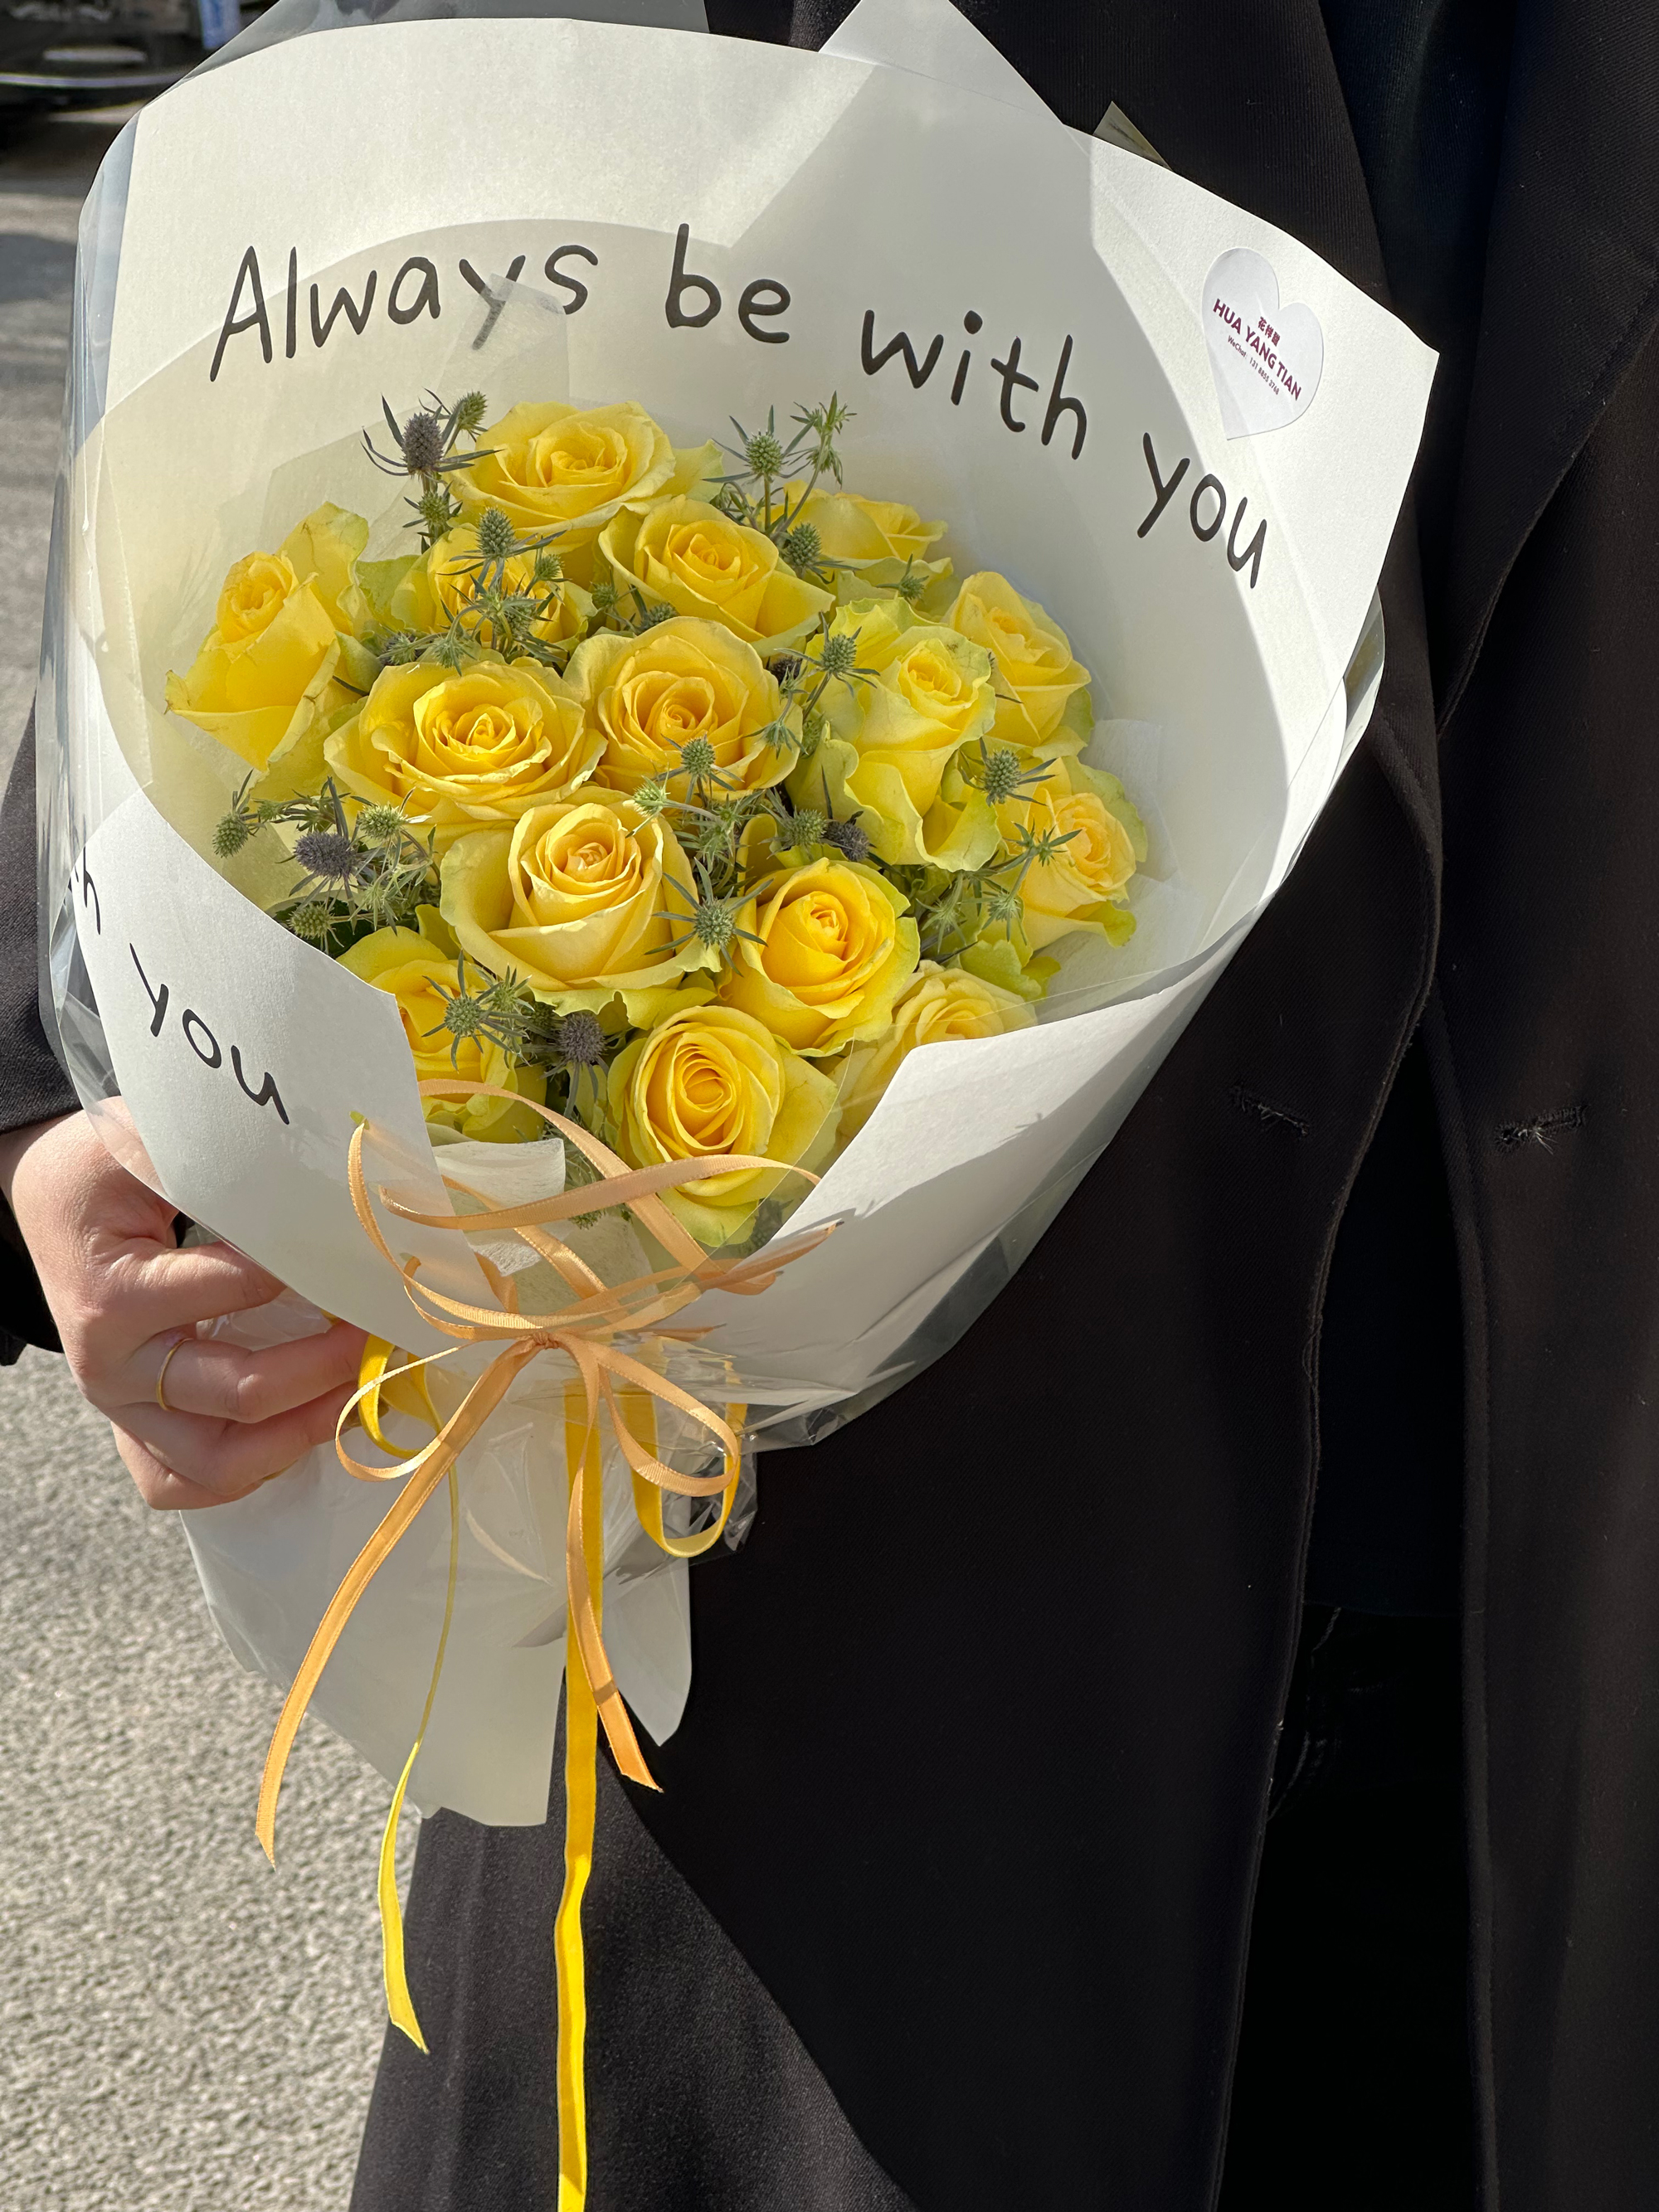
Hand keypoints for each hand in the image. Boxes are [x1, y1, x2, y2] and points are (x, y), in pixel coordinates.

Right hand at [0, 1111, 365, 1509]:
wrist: (49, 1208)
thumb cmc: (103, 1177)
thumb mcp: (144, 1145)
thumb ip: (216, 1157)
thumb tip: (314, 1177)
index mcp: (114, 1296)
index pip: (235, 1291)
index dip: (311, 1272)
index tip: (367, 1256)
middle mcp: (115, 1367)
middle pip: (239, 1392)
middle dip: (327, 1363)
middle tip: (382, 1327)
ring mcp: (124, 1409)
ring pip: (218, 1461)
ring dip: (301, 1432)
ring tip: (361, 1390)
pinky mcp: (136, 1429)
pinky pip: (186, 1483)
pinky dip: (249, 1472)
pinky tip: (302, 1430)